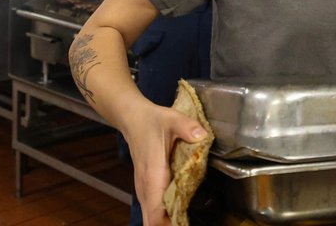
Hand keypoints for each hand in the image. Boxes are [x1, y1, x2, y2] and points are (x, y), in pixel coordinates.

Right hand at [122, 101, 207, 225]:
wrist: (134, 120)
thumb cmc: (152, 122)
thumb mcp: (172, 120)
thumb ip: (187, 127)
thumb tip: (202, 136)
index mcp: (153, 176)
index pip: (155, 213)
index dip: (168, 224)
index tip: (183, 224)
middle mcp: (146, 188)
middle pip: (152, 222)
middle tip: (188, 222)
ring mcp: (144, 190)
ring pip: (152, 218)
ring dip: (167, 222)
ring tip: (186, 220)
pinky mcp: (146, 189)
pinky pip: (153, 210)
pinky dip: (164, 216)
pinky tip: (179, 213)